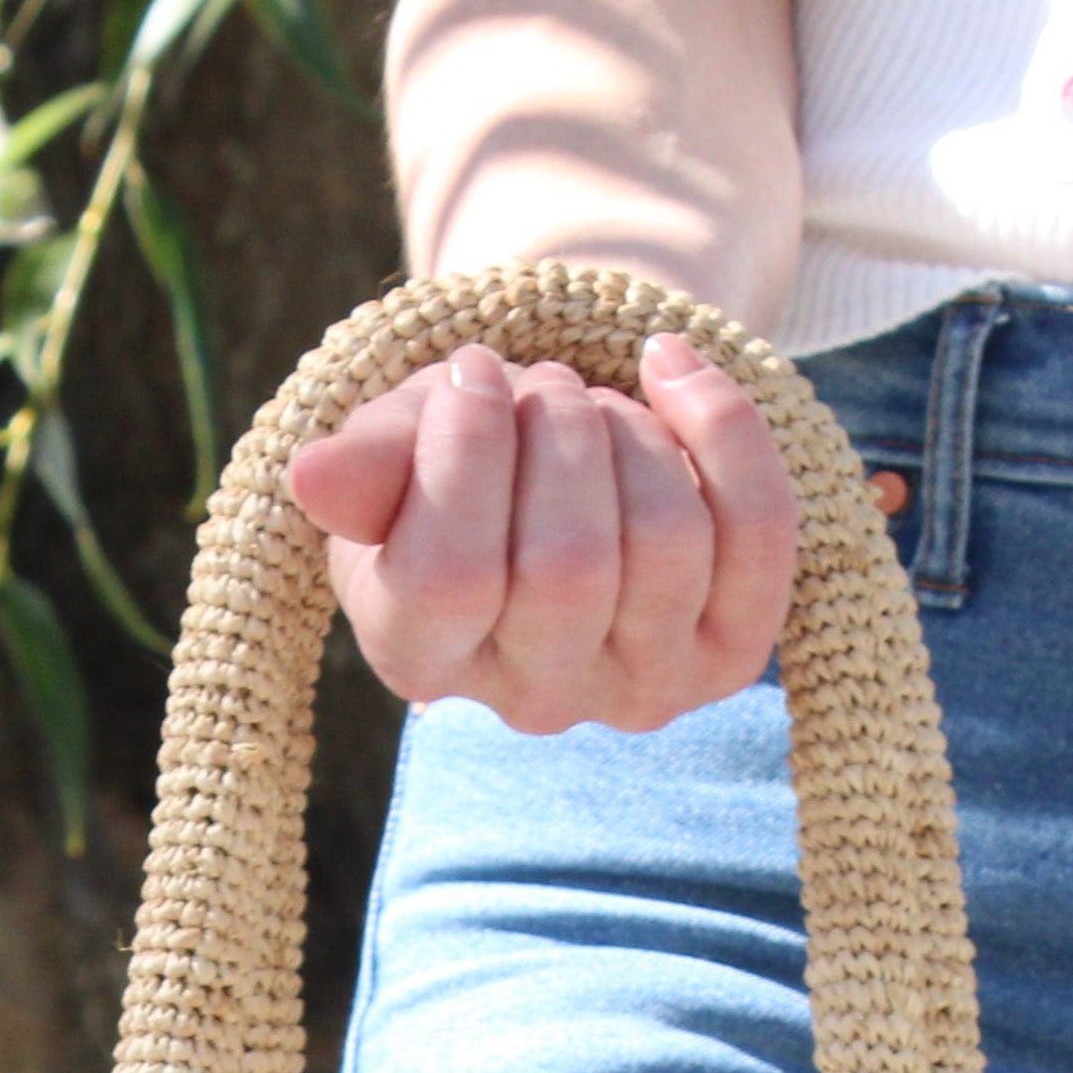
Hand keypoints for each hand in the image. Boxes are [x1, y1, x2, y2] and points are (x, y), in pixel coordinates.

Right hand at [287, 333, 795, 735]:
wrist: (549, 477)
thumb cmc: (452, 464)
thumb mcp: (395, 451)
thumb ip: (366, 464)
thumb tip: (313, 475)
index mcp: (421, 657)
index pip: (451, 578)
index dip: (466, 452)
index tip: (469, 376)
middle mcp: (532, 700)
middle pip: (570, 566)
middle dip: (559, 433)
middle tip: (539, 390)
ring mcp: (640, 690)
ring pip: (667, 543)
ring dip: (632, 431)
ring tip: (595, 407)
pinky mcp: (728, 658)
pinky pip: (758, 536)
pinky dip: (723, 429)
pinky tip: (671, 372)